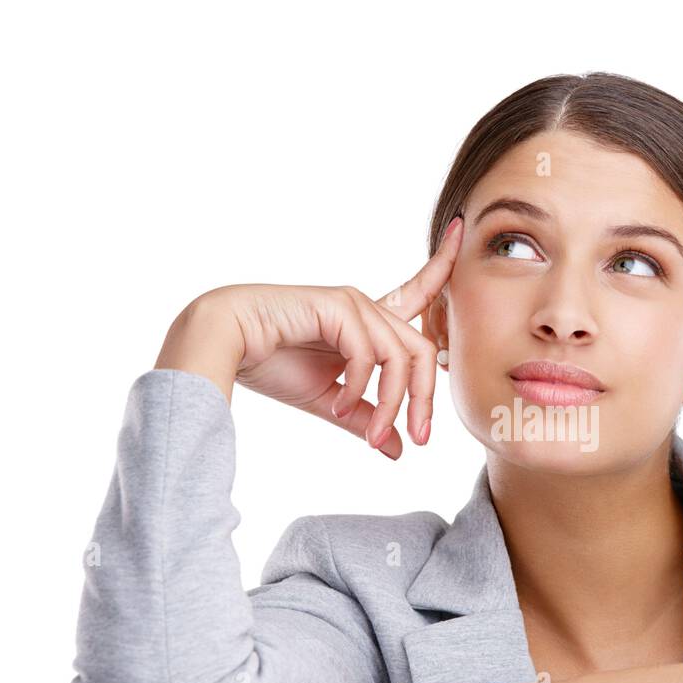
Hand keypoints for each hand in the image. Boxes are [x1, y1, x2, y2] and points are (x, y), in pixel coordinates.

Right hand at [155, 214, 463, 457]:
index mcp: (367, 322)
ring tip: (374, 436)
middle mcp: (366, 308)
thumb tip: (400, 450)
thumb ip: (366, 419)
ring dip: (391, 404)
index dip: (442, 265)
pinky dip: (359, 388)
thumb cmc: (269, 364)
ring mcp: (354, 303)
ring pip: (401, 357)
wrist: (222, 344)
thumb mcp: (329, 400)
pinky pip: (370, 354)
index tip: (460, 231)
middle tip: (419, 439)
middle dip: (424, 399)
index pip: (418, 293)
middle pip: (423, 350)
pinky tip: (335, 404)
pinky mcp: (339, 307)